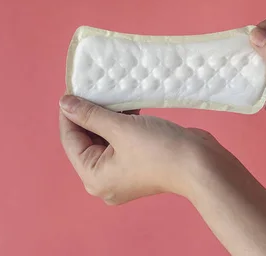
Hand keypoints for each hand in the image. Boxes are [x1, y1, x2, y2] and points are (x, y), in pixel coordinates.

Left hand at [58, 95, 230, 204]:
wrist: (201, 164)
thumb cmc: (158, 150)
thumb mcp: (120, 128)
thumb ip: (90, 115)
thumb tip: (64, 103)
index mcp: (93, 177)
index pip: (70, 140)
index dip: (69, 113)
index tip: (72, 88)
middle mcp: (104, 178)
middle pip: (86, 140)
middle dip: (90, 113)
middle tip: (93, 86)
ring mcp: (123, 172)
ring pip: (105, 138)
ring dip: (107, 116)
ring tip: (110, 92)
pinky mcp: (138, 163)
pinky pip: (121, 140)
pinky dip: (122, 123)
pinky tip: (126, 104)